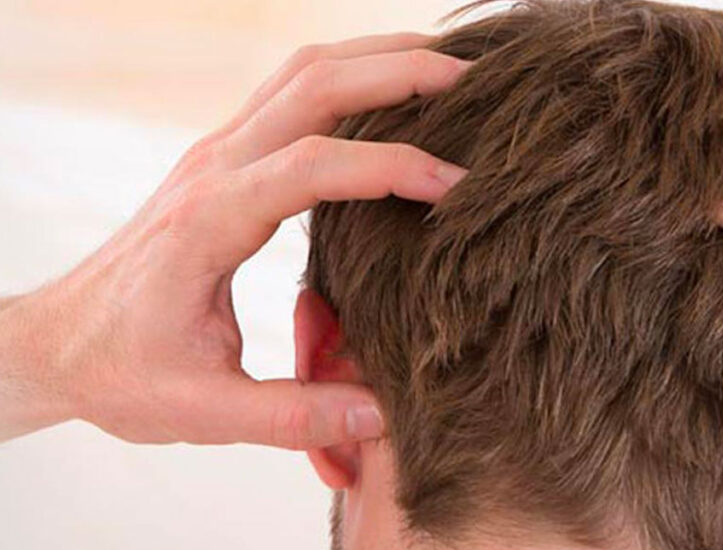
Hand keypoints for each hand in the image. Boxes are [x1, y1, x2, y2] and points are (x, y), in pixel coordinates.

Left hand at [0, 33, 470, 448]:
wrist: (58, 341)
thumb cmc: (122, 371)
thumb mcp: (201, 410)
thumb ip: (294, 417)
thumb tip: (384, 419)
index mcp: (209, 222)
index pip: (312, 166)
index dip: (391, 165)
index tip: (457, 184)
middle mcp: (213, 168)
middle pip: (313, 84)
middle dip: (398, 71)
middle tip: (474, 81)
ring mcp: (218, 154)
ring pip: (304, 72)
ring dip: (376, 58)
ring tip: (446, 68)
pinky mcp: (226, 158)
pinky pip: (293, 92)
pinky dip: (350, 76)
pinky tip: (391, 92)